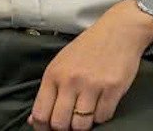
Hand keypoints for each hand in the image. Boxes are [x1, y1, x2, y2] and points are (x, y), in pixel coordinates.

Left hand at [29, 1, 152, 129]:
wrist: (118, 31)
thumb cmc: (87, 48)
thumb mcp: (61, 63)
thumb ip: (48, 91)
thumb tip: (34, 120)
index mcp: (53, 74)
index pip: (40, 113)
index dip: (43, 128)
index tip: (49, 130)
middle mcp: (70, 81)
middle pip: (59, 124)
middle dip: (64, 129)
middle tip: (70, 122)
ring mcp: (92, 85)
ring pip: (81, 125)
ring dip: (84, 124)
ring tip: (86, 113)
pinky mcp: (112, 89)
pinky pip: (103, 118)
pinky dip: (101, 116)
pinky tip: (101, 104)